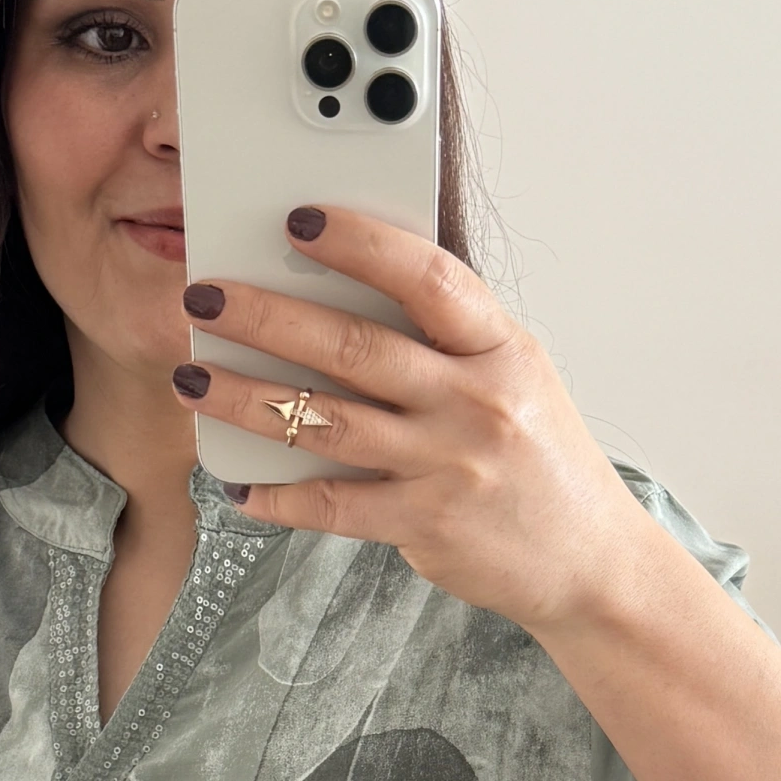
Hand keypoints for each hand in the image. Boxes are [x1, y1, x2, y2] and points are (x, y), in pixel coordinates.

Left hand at [173, 208, 641, 636]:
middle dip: (265, 317)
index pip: (426, 277)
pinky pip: (333, 504)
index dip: (359, 243)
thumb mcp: (514, 377)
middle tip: (202, 295)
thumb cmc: (540, 459)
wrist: (589, 561)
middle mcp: (475, 400)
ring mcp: (449, 464)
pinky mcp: (426, 524)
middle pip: (353, 346)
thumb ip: (447, 339)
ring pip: (325, 421)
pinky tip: (238, 483)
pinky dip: (278, 495)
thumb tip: (343, 292)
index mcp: (500, 347)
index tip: (298, 220)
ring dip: (245, 398)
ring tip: (191, 378)